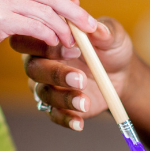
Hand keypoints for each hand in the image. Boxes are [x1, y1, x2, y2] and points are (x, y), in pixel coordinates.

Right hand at [12, 16, 133, 130]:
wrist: (120, 73)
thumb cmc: (109, 46)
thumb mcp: (112, 35)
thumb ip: (104, 31)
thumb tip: (97, 28)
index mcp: (47, 39)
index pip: (29, 39)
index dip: (46, 43)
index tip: (75, 47)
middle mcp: (40, 62)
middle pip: (33, 69)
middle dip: (55, 73)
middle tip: (80, 78)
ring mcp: (47, 85)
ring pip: (43, 93)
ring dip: (63, 98)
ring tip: (85, 102)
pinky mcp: (57, 106)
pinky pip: (54, 115)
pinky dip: (65, 119)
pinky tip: (79, 122)